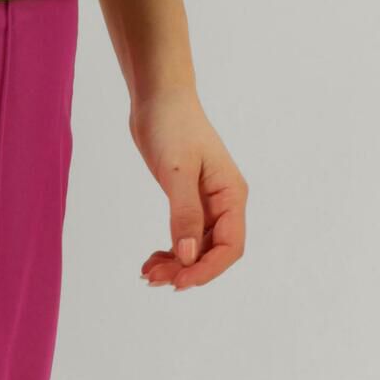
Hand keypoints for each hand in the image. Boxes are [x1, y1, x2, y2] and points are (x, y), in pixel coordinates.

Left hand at [131, 85, 246, 290]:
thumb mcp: (177, 171)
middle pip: (213, 251)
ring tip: (148, 272)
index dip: (207, 269)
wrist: (158, 98)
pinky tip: (151, 258)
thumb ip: (184, 215)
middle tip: (153, 279)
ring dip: (176, 263)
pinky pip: (184, 235)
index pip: (230, 246)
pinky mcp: (188, 200)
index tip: (178, 281)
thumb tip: (188, 256)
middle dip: (187, 269)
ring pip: (196, 247)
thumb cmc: (172, 126)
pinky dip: (170, 250)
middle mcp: (224, 202)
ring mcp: (207, 202)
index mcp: (231, 195)